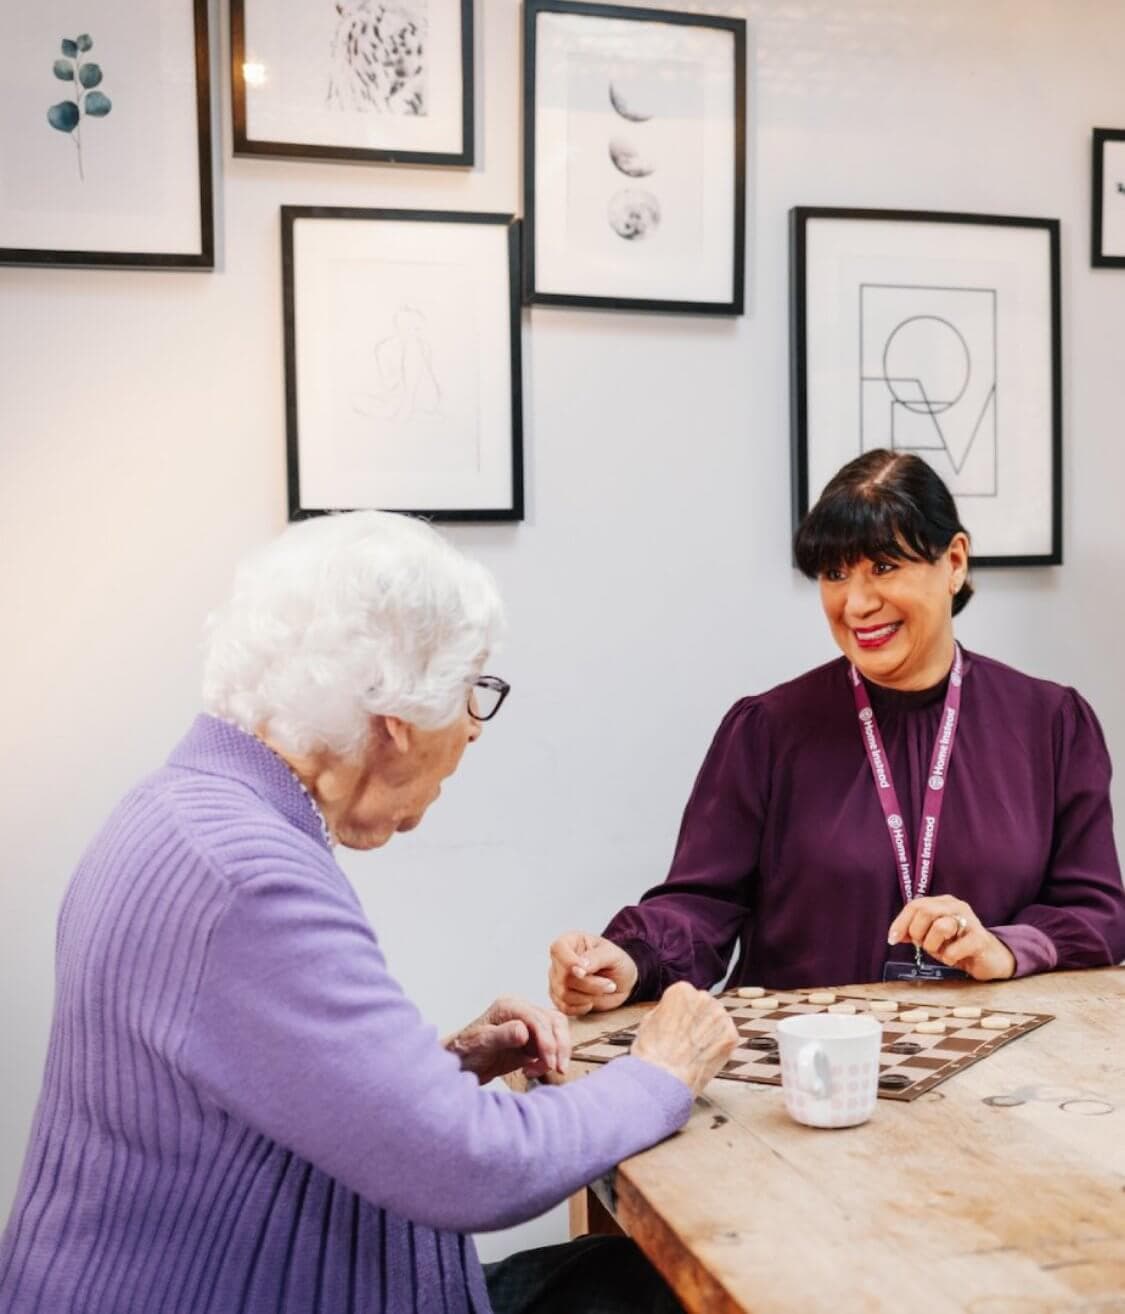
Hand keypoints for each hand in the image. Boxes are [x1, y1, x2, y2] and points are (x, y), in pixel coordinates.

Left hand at [445, 996, 570, 1084]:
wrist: (461, 1065)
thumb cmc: (465, 1051)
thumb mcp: (481, 1044)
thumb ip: (503, 1036)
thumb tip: (524, 1031)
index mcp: (509, 1006)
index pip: (537, 1018)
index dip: (547, 1040)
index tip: (549, 1062)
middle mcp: (521, 1011)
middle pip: (553, 1021)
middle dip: (559, 1045)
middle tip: (557, 1068)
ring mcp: (528, 1025)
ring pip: (557, 1031)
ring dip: (557, 1052)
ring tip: (542, 1069)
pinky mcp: (532, 1041)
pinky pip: (551, 1046)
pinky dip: (549, 1059)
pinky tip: (532, 1070)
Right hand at [548, 931, 638, 1016]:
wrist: (620, 981)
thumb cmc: (616, 962)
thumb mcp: (612, 955)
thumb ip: (596, 958)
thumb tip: (579, 967)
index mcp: (570, 942)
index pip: (558, 949)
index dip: (569, 962)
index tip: (584, 972)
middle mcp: (559, 960)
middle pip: (563, 976)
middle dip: (589, 984)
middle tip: (610, 985)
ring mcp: (557, 980)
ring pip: (564, 994)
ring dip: (588, 997)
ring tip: (604, 991)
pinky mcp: (559, 998)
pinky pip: (563, 1007)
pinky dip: (579, 1008)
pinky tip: (592, 1003)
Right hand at [631, 982, 737, 1096]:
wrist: (665, 1079)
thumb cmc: (653, 1052)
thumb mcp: (649, 1020)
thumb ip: (667, 1010)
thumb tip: (673, 1012)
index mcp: (682, 990)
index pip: (687, 995)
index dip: (682, 1013)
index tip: (679, 1024)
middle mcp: (704, 997)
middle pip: (704, 1006)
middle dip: (698, 1020)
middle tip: (688, 1039)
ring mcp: (720, 1016)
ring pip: (717, 1021)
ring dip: (710, 1032)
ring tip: (696, 1050)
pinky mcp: (731, 1036)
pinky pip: (727, 1037)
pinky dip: (720, 1046)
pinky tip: (706, 1056)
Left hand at [887, 895, 1015, 981]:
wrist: (990, 959)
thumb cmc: (957, 946)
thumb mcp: (932, 938)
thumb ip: (913, 933)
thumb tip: (894, 936)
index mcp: (943, 902)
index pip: (915, 905)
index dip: (901, 922)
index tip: (893, 939)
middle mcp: (957, 906)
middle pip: (925, 912)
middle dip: (918, 933)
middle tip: (923, 946)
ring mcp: (971, 921)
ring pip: (940, 927)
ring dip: (933, 946)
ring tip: (941, 952)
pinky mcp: (980, 939)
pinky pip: (953, 950)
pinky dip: (948, 958)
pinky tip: (954, 958)